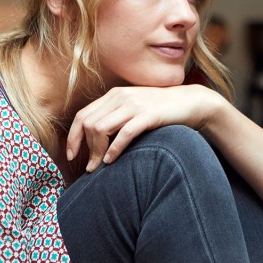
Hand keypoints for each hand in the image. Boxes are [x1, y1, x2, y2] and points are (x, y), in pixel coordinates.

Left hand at [65, 85, 224, 171]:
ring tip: (100, 166)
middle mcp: (120, 97)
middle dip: (85, 148)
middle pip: (89, 124)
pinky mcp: (148, 115)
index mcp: (113, 95)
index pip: (82, 115)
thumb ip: (115, 118)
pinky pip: (124, 133)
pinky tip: (112, 160)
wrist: (191, 102)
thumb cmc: (160, 110)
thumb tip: (95, 141)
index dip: (73, 137)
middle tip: (89, 167)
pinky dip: (114, 149)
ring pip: (101, 128)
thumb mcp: (133, 109)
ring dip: (97, 151)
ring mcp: (134, 104)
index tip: (71, 155)